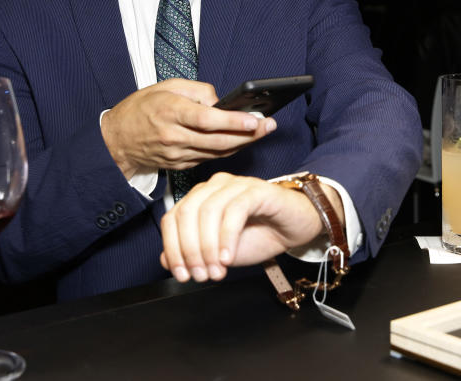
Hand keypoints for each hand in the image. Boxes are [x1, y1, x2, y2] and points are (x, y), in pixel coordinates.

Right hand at [101, 79, 275, 179]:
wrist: (117, 141)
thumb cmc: (140, 109)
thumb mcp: (165, 86)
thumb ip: (196, 90)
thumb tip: (221, 101)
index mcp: (170, 111)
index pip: (207, 119)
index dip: (233, 121)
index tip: (254, 119)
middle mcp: (174, 136)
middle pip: (219, 140)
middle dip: (249, 134)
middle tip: (270, 125)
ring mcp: (178, 154)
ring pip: (218, 152)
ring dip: (243, 143)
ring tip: (263, 131)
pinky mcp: (181, 165)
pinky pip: (210, 158)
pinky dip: (228, 150)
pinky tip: (242, 140)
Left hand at [159, 172, 343, 282]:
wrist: (295, 227)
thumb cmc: (258, 235)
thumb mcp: (220, 253)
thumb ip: (193, 254)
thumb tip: (166, 261)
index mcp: (199, 198)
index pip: (172, 219)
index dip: (172, 248)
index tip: (182, 275)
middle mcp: (213, 186)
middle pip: (186, 214)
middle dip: (189, 249)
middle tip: (201, 275)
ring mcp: (235, 185)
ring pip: (208, 211)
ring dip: (208, 247)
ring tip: (217, 270)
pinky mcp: (256, 190)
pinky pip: (234, 210)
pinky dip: (227, 236)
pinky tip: (229, 257)